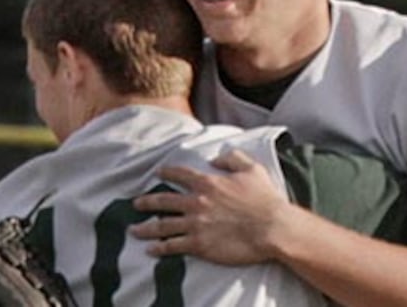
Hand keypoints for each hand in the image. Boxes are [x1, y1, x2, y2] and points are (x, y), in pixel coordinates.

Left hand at [130, 149, 289, 264]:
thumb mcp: (252, 169)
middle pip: (164, 200)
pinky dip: (160, 248)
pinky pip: (173, 246)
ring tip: (134, 230)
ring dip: (146, 227)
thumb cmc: (265, 199)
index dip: (167, 171)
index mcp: (208, 183)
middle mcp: (197, 202)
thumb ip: (232, 158)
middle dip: (147, 202)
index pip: (180, 174)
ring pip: (163, 225)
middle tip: (136, 204)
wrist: (272, 228)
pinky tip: (151, 249)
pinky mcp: (199, 244)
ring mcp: (196, 224)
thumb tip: (216, 158)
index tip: (157, 172)